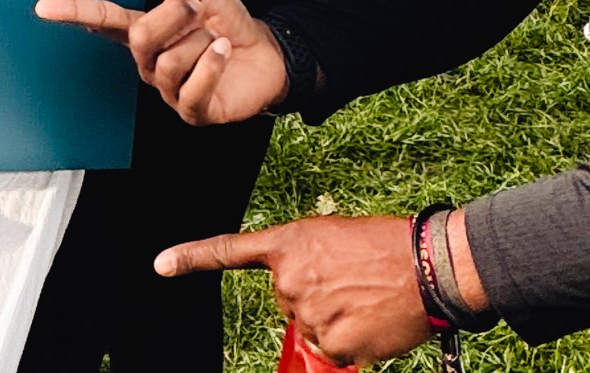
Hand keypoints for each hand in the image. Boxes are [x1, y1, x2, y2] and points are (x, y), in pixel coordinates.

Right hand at [36, 0, 288, 124]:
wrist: (267, 56)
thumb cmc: (228, 24)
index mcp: (145, 31)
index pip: (103, 21)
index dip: (74, 13)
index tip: (44, 7)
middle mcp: (149, 63)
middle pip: (140, 38)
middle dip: (173, 15)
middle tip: (197, 8)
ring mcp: (168, 89)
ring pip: (170, 62)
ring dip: (202, 42)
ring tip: (217, 39)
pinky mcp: (192, 110)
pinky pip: (193, 89)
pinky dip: (212, 65)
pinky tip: (223, 52)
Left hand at [156, 215, 434, 365]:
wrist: (428, 267)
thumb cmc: (388, 247)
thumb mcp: (335, 238)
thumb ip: (305, 262)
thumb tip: (300, 296)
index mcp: (290, 243)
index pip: (230, 251)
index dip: (192, 257)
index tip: (161, 264)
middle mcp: (290, 277)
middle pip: (285, 300)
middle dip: (313, 295)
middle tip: (350, 282)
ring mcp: (308, 311)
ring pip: (308, 326)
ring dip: (332, 319)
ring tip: (364, 299)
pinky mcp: (331, 341)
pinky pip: (329, 350)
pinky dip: (349, 343)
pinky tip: (369, 322)